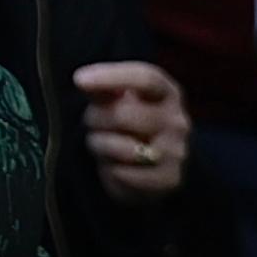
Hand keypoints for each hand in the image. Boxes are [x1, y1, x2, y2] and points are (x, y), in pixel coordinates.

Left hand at [74, 59, 189, 205]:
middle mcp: (177, 121)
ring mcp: (176, 152)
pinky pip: (124, 174)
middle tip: (90, 122)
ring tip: (99, 144)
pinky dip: (110, 171)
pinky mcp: (169, 180)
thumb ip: (103, 89)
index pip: (145, 78)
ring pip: (122, 148)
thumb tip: (82, 80)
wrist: (157, 165)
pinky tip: (113, 166)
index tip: (79, 79)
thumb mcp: (119, 99)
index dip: (111, 77)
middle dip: (95, 118)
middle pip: (123, 115)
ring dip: (99, 146)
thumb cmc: (131, 122)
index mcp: (168, 93)